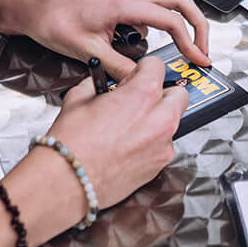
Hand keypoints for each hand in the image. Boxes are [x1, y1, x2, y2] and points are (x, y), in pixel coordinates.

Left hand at [0, 0, 211, 72]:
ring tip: (143, 51)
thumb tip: (142, 82)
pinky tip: (125, 40)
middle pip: (179, 1)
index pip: (172, 22)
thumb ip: (121, 68)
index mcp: (125, 2)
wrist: (29, 5)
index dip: (191, 43)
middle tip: (201, 48)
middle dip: (196, 25)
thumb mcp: (88, 52)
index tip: (199, 59)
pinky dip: (144, 22)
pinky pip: (140, 3)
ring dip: (163, 26)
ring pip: (160, 2)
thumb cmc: (52, 22)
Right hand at [14, 58, 186, 235]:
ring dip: (158, 119)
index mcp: (143, 94)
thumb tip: (103, 84)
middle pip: (178, 94)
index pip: (157, 66)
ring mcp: (162, 145)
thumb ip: (99, 84)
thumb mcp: (79, 97)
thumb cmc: (72, 142)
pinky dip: (151, 142)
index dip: (143, 70)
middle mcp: (160, 119)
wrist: (68, 180)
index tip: (134, 76)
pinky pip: (163, 145)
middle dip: (162, 93)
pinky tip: (128, 146)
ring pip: (172, 122)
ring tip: (131, 125)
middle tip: (140, 99)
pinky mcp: (159, 166)